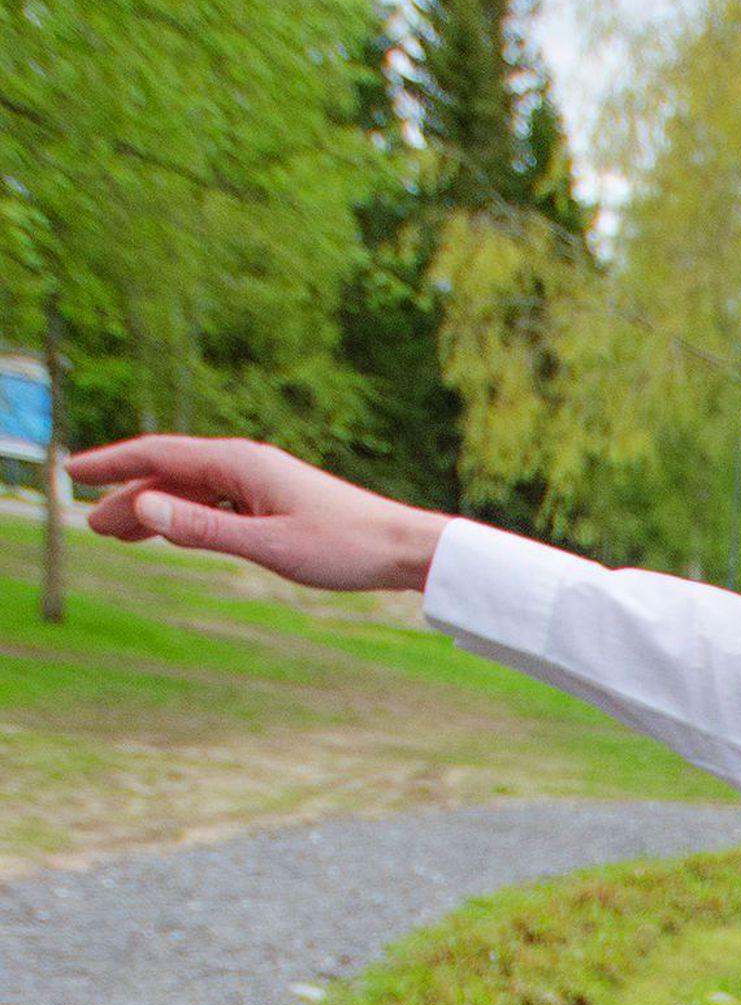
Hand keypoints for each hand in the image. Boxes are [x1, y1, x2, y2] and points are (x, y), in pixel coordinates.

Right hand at [69, 435, 447, 594]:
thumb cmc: (343, 547)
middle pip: (170, 474)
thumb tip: (143, 510)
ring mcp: (260, 481)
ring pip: (192, 491)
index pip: (158, 456)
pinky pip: (216, 502)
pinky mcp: (275, 500)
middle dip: (127, 497)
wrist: (403, 548)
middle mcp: (246, 463)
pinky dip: (187, 517)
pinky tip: (174, 532)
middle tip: (90, 525)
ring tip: (119, 536)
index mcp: (239, 464)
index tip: (72, 473)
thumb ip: (203, 530)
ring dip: (155, 511)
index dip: (112, 465)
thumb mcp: (267, 546)